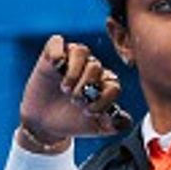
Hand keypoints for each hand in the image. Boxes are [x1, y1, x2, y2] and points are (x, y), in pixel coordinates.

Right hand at [17, 35, 125, 151]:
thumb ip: (114, 125)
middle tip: (75, 101)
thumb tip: (126, 121)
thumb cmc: (72, 121)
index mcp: (105, 83)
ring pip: (81, 51)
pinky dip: (57, 52)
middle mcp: (91, 68)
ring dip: (73, 73)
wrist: (44, 123)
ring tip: (65, 89)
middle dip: (84, 87)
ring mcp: (71, 60)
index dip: (102, 99)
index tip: (89, 112)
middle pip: (96, 67)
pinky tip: (54, 67)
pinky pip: (57, 41)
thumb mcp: (95, 127)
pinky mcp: (51, 55)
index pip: (113, 84)